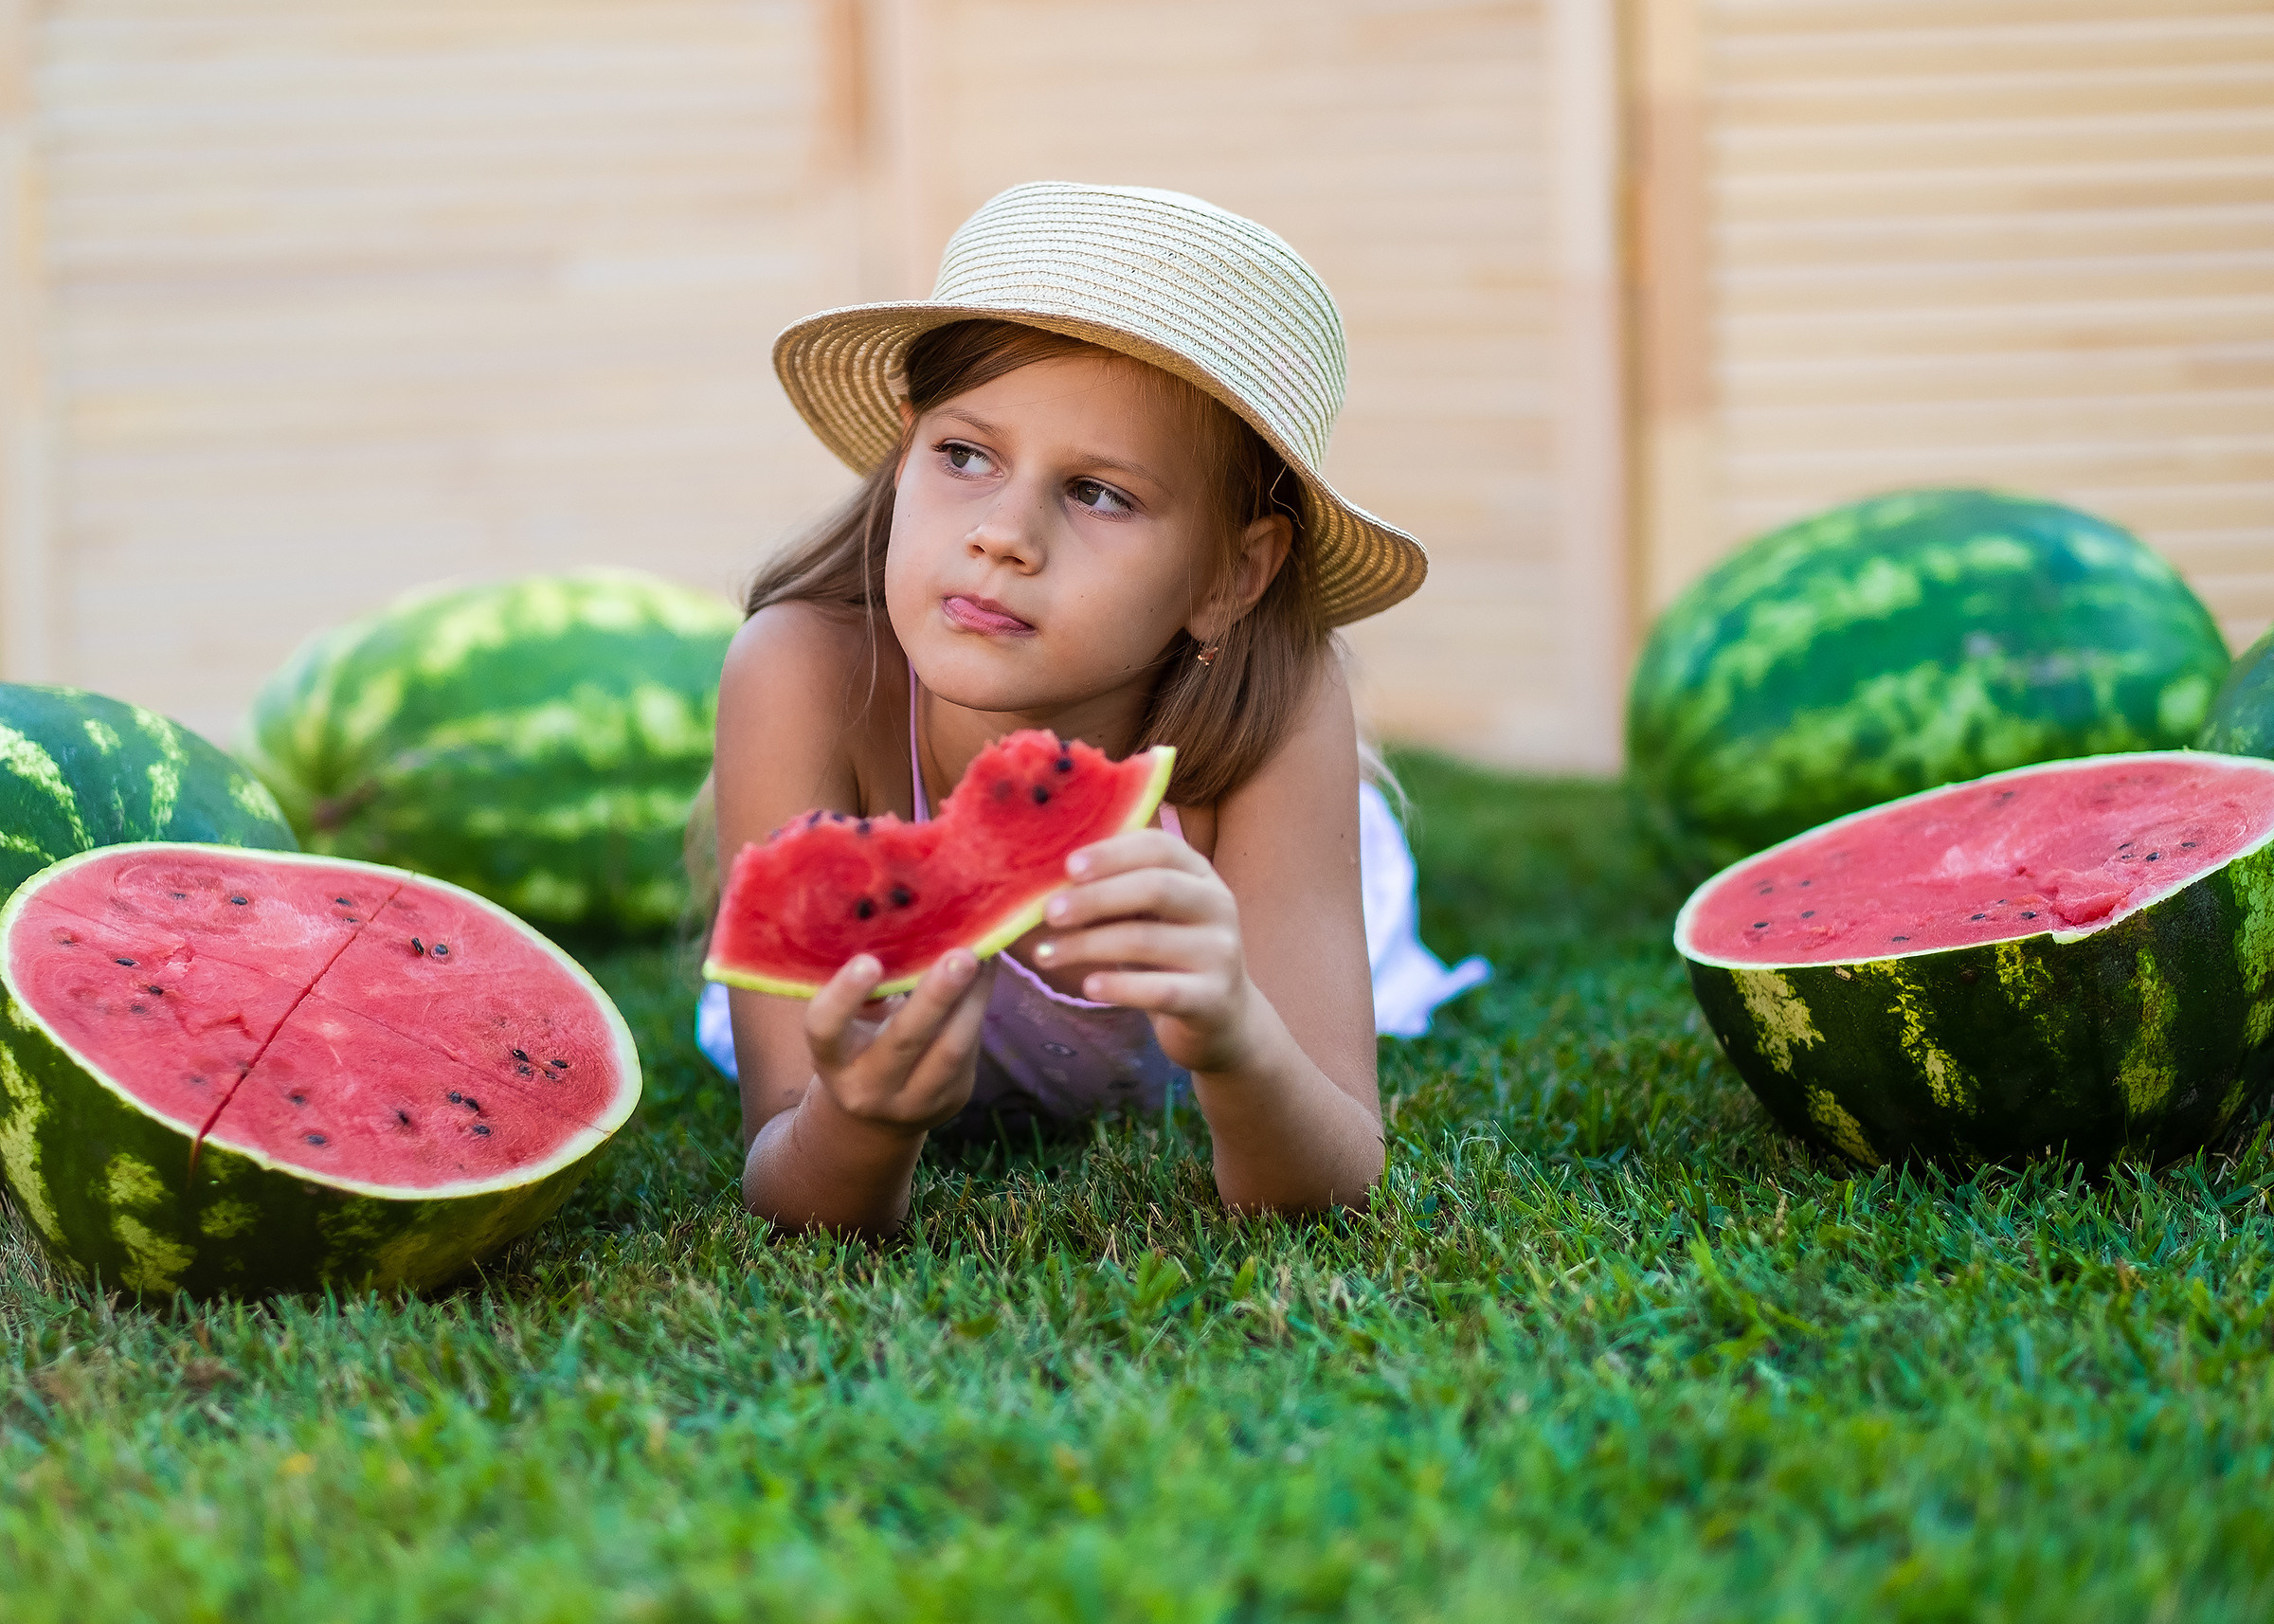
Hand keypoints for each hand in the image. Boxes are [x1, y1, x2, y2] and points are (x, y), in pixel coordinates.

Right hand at [804, 950, 996, 1133]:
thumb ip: (862, 988)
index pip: (825, 1029)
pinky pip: (970, 1049)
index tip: (868, 961)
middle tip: (961, 954)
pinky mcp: (951, 1097)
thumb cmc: (858, 1044)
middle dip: (936, 996)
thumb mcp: (847, 1023)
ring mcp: (913, 1100)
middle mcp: (867, 1086)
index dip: (844, 997)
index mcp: (830, 1059)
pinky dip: (980, 1006)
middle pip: (903, 1041)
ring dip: (971, 998)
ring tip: (984, 955)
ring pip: (949, 1049)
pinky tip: (987, 972)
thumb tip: (894, 918)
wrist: (879, 1115)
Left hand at [1031, 829, 1261, 1074]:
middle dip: (1095, 897)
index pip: (1160, 847)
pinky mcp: (1212, 999)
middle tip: (1050, 912)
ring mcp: (1220, 954)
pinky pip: (1159, 990)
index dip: (1112, 853)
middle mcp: (1218, 906)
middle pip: (1155, 887)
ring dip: (1088, 945)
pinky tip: (1088, 986)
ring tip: (1048, 955)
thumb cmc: (1171, 956)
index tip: (1068, 867)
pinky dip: (1118, 986)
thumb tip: (1051, 879)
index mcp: (1201, 875)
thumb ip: (1117, 889)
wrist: (1222, 1017)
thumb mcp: (1154, 914)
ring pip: (1147, 940)